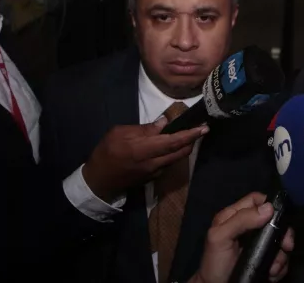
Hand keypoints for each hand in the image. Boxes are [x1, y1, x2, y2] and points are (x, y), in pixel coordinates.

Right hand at [82, 120, 207, 201]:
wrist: (99, 180)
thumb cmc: (106, 152)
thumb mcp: (119, 133)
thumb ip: (144, 129)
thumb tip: (163, 123)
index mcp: (145, 149)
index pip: (174, 141)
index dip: (190, 134)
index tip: (204, 127)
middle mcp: (154, 163)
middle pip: (180, 152)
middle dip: (193, 141)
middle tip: (201, 129)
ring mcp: (154, 172)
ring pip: (176, 159)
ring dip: (185, 148)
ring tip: (189, 136)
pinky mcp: (152, 177)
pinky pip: (168, 164)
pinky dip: (174, 154)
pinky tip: (172, 147)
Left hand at [191, 192, 294, 282]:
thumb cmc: (214, 262)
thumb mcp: (220, 237)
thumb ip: (241, 220)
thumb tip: (269, 208)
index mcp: (234, 216)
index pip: (256, 200)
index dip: (269, 204)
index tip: (279, 217)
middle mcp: (248, 228)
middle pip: (273, 220)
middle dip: (282, 234)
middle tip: (286, 246)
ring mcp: (257, 245)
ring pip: (279, 240)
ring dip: (281, 255)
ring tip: (274, 268)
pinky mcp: (263, 260)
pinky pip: (279, 258)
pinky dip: (280, 267)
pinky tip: (272, 274)